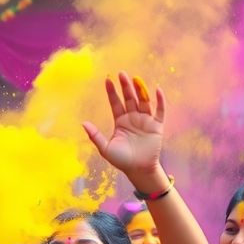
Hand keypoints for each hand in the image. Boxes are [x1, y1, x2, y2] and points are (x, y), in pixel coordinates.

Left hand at [82, 73, 167, 189]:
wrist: (138, 170)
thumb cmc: (121, 160)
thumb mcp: (105, 148)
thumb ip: (95, 136)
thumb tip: (84, 123)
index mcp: (120, 121)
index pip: (115, 103)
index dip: (112, 92)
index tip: (107, 80)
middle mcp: (133, 117)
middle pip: (129, 98)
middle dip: (125, 86)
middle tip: (121, 73)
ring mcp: (145, 120)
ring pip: (143, 101)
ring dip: (140, 90)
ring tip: (135, 79)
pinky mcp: (156, 126)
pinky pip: (160, 111)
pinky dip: (160, 101)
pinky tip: (157, 89)